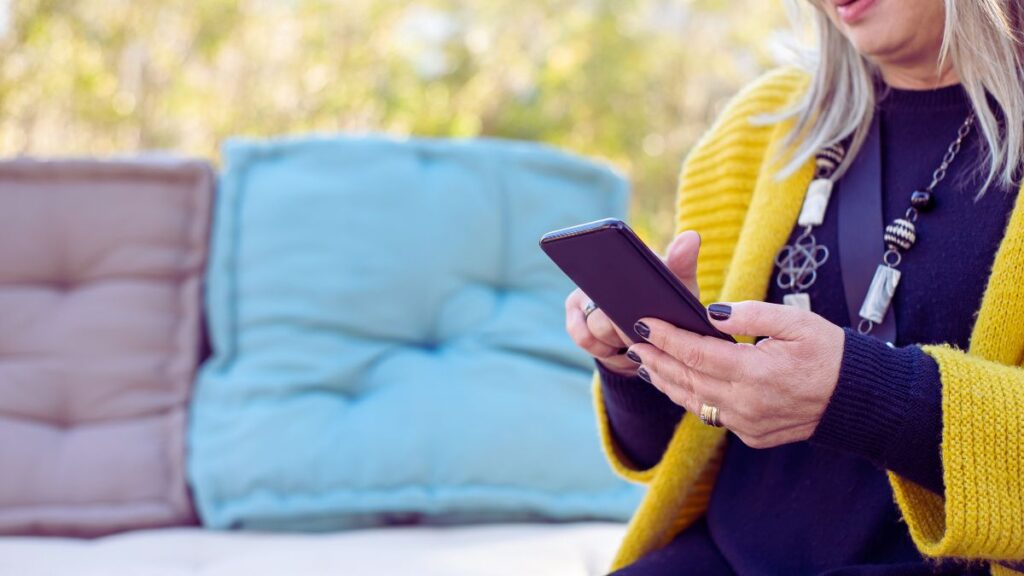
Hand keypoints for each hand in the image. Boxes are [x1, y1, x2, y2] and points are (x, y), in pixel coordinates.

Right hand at [565, 230, 702, 376]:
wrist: (648, 331)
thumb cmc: (668, 302)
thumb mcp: (681, 286)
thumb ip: (684, 263)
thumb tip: (691, 237)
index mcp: (624, 256)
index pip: (613, 259)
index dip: (618, 281)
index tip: (630, 304)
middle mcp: (598, 268)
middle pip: (607, 304)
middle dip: (628, 328)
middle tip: (643, 334)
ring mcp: (582, 290)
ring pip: (597, 326)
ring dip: (618, 341)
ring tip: (635, 341)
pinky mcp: (574, 314)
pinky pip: (584, 338)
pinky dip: (605, 349)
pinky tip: (619, 350)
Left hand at [628, 301, 844, 447]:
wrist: (858, 399)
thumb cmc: (830, 353)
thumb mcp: (796, 321)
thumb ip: (751, 314)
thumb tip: (711, 312)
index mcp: (756, 373)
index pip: (696, 353)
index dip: (666, 337)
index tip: (643, 322)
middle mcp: (746, 404)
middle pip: (687, 379)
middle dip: (657, 359)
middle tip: (633, 342)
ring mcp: (747, 424)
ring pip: (694, 401)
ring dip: (666, 381)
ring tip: (645, 362)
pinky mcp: (751, 435)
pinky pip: (711, 415)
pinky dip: (690, 398)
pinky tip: (677, 384)